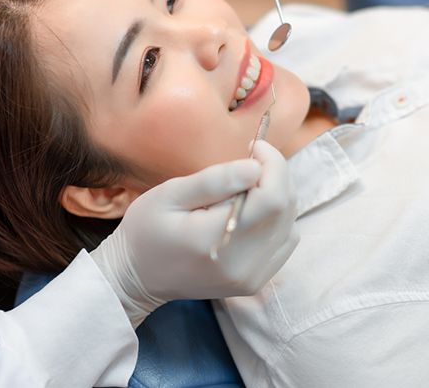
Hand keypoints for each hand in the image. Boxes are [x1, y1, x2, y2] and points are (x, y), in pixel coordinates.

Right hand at [91, 142, 298, 326]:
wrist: (138, 277)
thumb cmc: (146, 230)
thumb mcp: (170, 194)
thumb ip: (214, 181)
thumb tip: (255, 167)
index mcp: (215, 240)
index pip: (272, 199)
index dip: (273, 164)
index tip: (254, 146)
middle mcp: (241, 265)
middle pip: (285, 209)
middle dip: (276, 173)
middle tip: (251, 158)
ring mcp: (251, 277)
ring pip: (290, 223)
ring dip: (278, 193)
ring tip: (249, 183)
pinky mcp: (255, 282)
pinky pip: (285, 241)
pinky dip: (278, 217)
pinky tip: (254, 208)